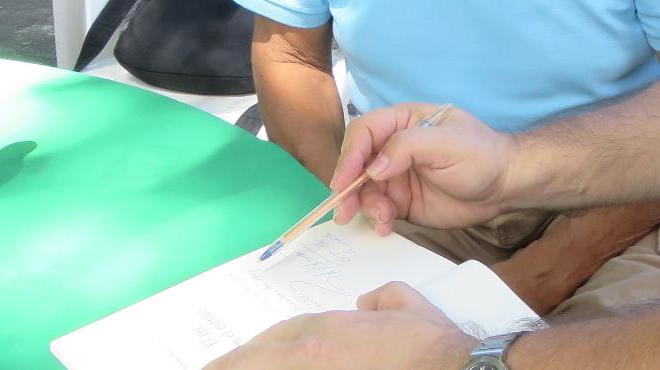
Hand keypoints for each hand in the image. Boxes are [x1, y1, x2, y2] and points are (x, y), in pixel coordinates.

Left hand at [200, 285, 472, 369]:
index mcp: (327, 329)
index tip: (233, 361)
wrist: (451, 367)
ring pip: (265, 367)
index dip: (250, 351)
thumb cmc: (431, 343)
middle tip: (208, 368)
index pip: (276, 337)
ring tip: (217, 369)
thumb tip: (368, 304)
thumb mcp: (408, 305)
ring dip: (241, 367)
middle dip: (230, 365)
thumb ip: (383, 297)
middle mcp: (311, 354)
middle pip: (254, 358)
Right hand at [332, 104, 518, 233]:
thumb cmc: (481, 155)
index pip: (365, 131)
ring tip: (382, 218)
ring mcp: (397, 176)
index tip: (344, 180)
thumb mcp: (448, 143)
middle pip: (357, 163)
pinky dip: (376, 219)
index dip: (350, 154)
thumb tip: (373, 167)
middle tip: (344, 210)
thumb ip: (408, 147)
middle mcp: (394, 148)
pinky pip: (378, 209)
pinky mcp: (402, 201)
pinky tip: (386, 226)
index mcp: (404, 122)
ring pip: (364, 190)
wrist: (504, 187)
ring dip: (364, 206)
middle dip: (347, 186)